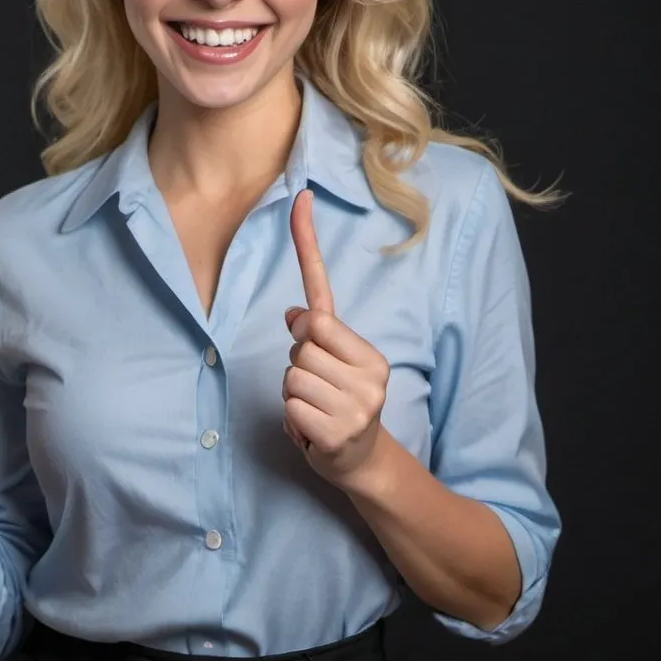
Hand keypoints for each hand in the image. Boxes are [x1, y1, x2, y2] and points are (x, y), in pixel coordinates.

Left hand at [282, 189, 389, 488]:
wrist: (362, 463)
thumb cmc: (340, 405)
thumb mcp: (332, 368)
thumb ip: (316, 339)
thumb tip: (294, 315)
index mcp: (368, 353)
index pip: (323, 296)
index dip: (305, 244)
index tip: (299, 197)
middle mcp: (369, 373)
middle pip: (298, 342)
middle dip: (297, 365)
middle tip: (318, 389)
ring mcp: (357, 404)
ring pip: (291, 374)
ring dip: (293, 395)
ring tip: (316, 410)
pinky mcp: (340, 431)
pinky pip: (291, 407)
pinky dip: (293, 421)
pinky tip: (314, 431)